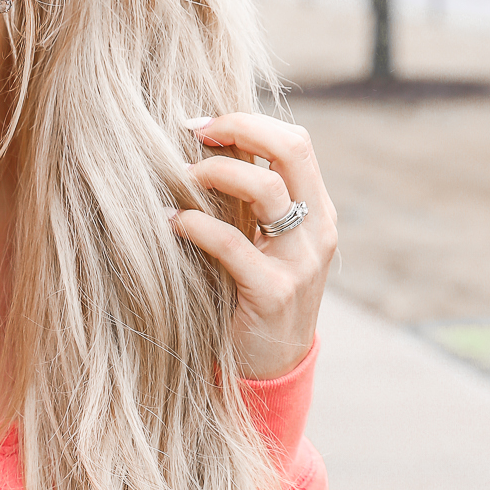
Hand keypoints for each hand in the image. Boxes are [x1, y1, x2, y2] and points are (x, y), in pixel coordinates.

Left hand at [172, 114, 337, 380]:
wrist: (270, 367)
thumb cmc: (251, 295)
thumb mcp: (262, 242)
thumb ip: (250, 203)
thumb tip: (205, 147)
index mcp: (317, 211)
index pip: (295, 142)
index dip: (248, 122)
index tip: (201, 124)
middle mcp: (316, 230)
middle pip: (290, 150)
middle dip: (238, 129)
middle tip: (192, 135)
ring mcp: (299, 262)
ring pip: (266, 189)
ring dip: (216, 173)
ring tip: (182, 180)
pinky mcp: (272, 292)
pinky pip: (231, 244)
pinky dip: (196, 226)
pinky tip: (172, 224)